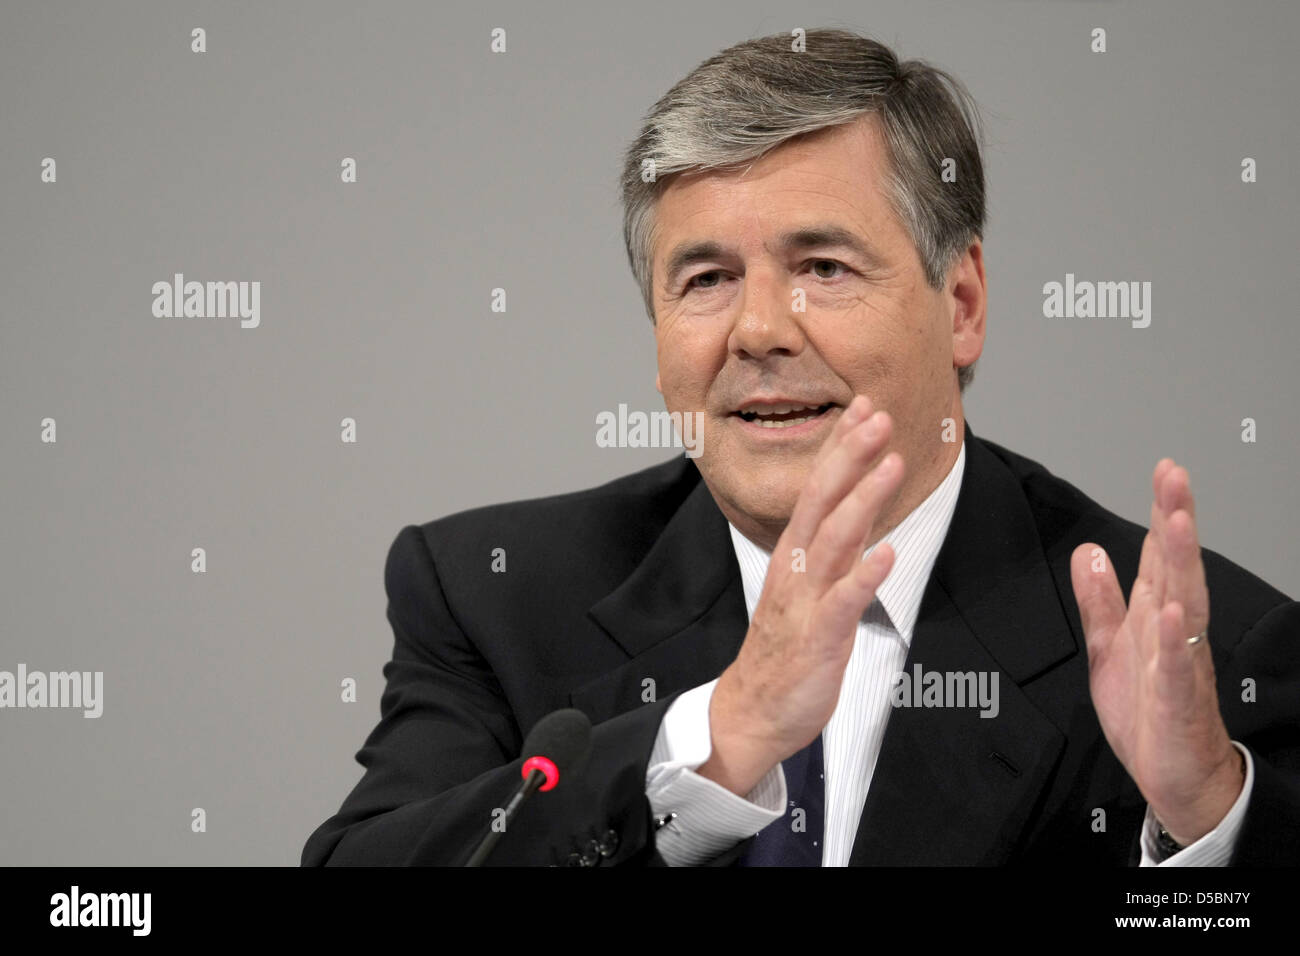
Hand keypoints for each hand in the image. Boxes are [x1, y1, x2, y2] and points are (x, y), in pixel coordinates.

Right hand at [698, 395, 903, 795]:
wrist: (753, 710)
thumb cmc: (786, 646)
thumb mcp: (812, 584)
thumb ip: (837, 545)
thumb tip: (863, 503)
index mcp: (794, 552)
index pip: (819, 487)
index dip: (842, 446)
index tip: (864, 406)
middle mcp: (796, 567)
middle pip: (822, 500)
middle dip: (851, 455)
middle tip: (878, 414)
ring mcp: (805, 600)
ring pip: (833, 540)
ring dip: (863, 499)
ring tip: (892, 464)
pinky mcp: (817, 637)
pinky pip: (842, 602)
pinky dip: (864, 576)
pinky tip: (887, 552)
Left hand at [1070, 458, 1243, 845]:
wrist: (1177, 776)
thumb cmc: (1148, 712)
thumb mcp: (1108, 648)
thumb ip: (1100, 600)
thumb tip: (1090, 553)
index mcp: (1155, 616)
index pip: (1161, 555)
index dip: (1162, 512)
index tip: (1164, 470)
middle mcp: (1174, 631)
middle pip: (1177, 566)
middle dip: (1176, 519)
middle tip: (1175, 475)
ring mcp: (1180, 662)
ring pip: (1185, 604)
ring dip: (1182, 563)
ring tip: (1178, 523)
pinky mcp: (1177, 700)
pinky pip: (1178, 666)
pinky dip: (1175, 639)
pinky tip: (1173, 613)